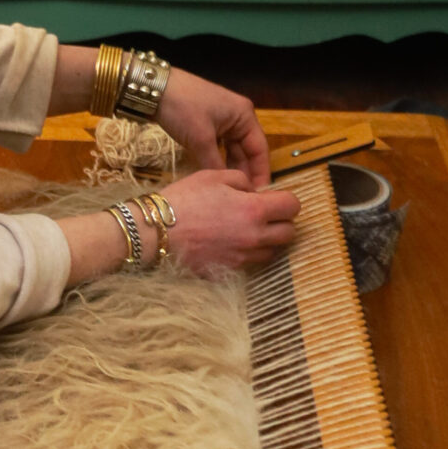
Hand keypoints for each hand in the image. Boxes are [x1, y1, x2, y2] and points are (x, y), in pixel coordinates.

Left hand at [156, 70, 269, 187]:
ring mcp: (222, 120)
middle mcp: (238, 117)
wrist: (153, 88)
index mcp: (244, 116)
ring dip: (230, 168)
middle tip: (244, 198)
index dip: (261, 173)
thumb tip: (226, 187)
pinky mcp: (207, 124)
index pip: (260, 149)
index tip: (260, 195)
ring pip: (231, 150)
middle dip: (245, 173)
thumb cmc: (182, 108)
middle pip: (246, 150)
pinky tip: (216, 177)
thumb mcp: (200, 139)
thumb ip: (215, 164)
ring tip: (230, 192)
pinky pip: (218, 146)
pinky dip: (217, 160)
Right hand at [162, 169, 299, 275]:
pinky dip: (247, 254)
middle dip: (282, 222)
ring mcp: (242, 258)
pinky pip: (249, 264)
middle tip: (265, 215)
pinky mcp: (228, 272)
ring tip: (248, 230)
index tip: (275, 199)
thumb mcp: (213, 176)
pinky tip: (230, 244)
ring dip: (267, 240)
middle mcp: (254, 237)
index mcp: (253, 210)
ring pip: (272, 252)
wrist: (155, 232)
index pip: (292, 207)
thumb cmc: (183, 200)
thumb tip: (254, 192)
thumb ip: (242, 181)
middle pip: (288, 233)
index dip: (286, 200)